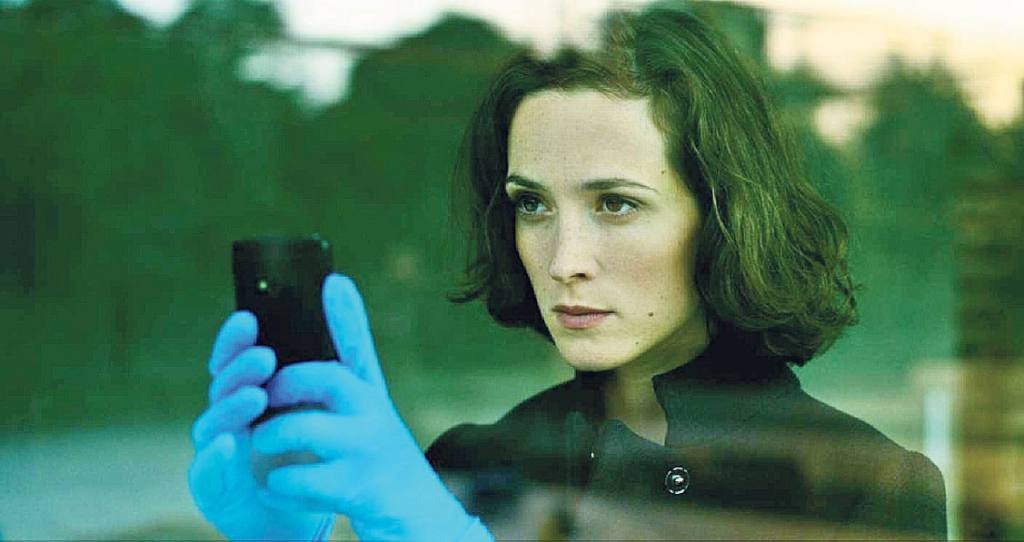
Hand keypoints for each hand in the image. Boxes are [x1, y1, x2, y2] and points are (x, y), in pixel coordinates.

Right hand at [188, 310, 333, 539]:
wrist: (306, 508)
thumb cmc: (310, 442)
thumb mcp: (329, 391)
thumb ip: (334, 343)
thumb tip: (339, 281)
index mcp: (249, 390)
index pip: (235, 358)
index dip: (236, 340)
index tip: (250, 317)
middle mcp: (228, 416)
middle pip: (222, 385)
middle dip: (239, 369)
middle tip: (264, 357)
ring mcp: (217, 450)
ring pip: (213, 423)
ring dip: (231, 408)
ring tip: (256, 398)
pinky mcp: (215, 486)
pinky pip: (209, 471)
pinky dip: (216, 458)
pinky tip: (228, 445)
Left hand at [250, 274, 492, 541]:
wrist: (416, 520)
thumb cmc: (377, 462)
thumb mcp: (367, 414)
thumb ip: (347, 372)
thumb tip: (332, 303)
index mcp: (371, 394)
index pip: (359, 346)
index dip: (346, 315)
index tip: (333, 281)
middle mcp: (376, 414)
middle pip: (325, 378)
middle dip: (283, 384)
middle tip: (260, 397)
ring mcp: (369, 450)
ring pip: (301, 428)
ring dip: (271, 437)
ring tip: (262, 445)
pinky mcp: (360, 488)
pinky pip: (297, 478)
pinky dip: (278, 484)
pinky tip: (278, 487)